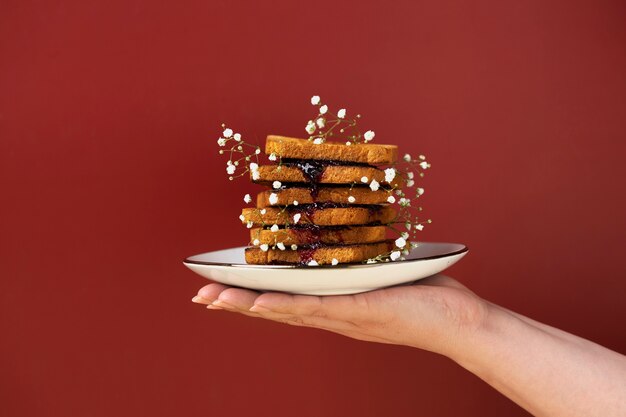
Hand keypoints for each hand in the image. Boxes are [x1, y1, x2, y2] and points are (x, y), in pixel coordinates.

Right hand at [192, 274, 487, 357]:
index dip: (252, 295)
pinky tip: (261, 302)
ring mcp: (345, 316)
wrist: (461, 324)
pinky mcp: (362, 311)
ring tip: (214, 299)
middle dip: (236, 303)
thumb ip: (363, 265)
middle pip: (275, 310)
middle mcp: (334, 315)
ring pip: (287, 310)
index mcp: (336, 306)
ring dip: (248, 305)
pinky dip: (287, 306)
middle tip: (200, 296)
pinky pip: (318, 309)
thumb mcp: (385, 276)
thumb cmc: (427, 298)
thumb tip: (351, 238)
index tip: (222, 288)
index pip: (285, 301)